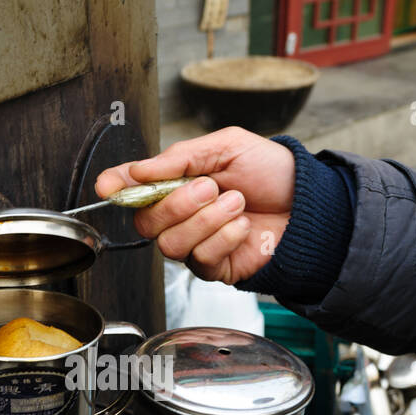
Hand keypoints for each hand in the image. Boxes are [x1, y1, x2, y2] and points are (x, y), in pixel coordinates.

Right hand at [95, 127, 294, 284]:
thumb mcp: (225, 146)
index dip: (117, 187)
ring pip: (171, 245)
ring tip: (236, 203)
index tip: (108, 186)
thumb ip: (179, 157)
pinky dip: (224, 238)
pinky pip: (201, 260)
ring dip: (206, 221)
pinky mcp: (215, 269)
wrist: (307, 202)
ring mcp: (196, 245)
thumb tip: (137, 170)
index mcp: (177, 183)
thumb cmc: (269, 171)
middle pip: (146, 223)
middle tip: (211, 187)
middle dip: (178, 203)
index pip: (134, 189)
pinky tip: (243, 225)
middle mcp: (180, 217)